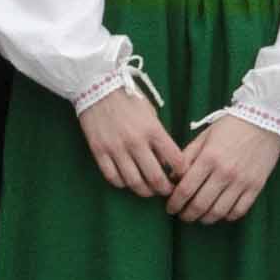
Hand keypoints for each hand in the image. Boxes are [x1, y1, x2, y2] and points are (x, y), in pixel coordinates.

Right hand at [77, 86, 187, 200]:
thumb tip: (164, 162)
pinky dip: (122, 184)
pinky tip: (127, 181)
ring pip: (134, 182)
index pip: (175, 160)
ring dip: (144, 191)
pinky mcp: (99, 152)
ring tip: (148, 190)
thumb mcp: (151, 114)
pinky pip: (113, 178)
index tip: (181, 177)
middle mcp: (136, 142)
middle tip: (166, 192)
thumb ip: (159, 137)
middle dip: (164, 190)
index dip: (182, 173)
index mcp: (153, 130)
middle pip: (155, 178)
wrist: (96, 87)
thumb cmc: (128, 99)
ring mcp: (116, 148)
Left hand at [169, 112, 279, 224]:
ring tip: (199, 217)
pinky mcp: (256, 186)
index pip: (185, 190)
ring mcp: (242, 181)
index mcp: (208, 158)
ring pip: (219, 212)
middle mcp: (224, 172)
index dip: (174, 203)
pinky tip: (221, 213)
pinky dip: (227, 216)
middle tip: (182, 215)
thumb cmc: (230, 127)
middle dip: (187, 215)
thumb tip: (173, 179)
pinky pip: (239, 210)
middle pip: (200, 205)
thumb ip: (187, 158)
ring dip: (205, 219)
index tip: (170, 208)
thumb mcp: (204, 137)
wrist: (264, 120)